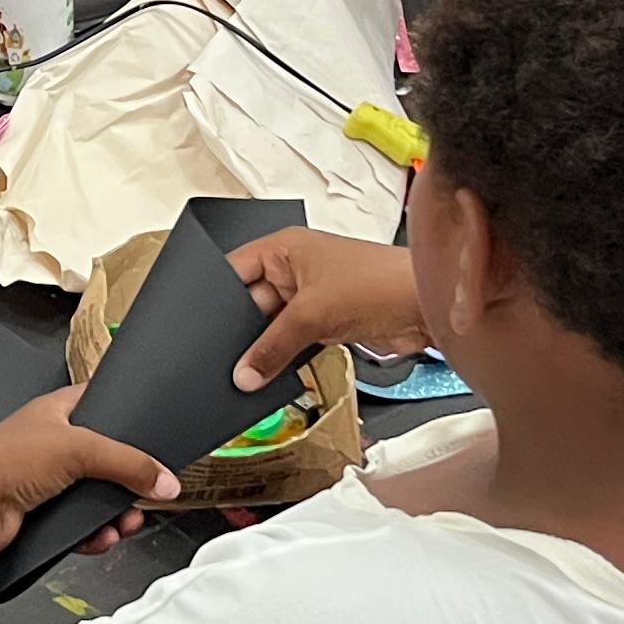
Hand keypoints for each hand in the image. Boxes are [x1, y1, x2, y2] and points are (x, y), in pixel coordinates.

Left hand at [0, 390, 175, 559]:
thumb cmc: (5, 458)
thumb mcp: (82, 448)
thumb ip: (130, 463)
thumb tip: (164, 479)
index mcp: (57, 412)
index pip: (100, 402)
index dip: (124, 413)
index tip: (149, 429)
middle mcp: (51, 443)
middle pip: (104, 459)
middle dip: (126, 481)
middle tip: (144, 493)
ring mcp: (45, 480)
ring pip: (93, 497)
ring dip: (112, 514)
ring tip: (125, 523)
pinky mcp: (41, 514)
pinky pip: (78, 525)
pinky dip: (92, 534)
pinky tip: (100, 537)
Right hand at [226, 227, 426, 390]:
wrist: (425, 307)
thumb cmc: (378, 283)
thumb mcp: (312, 314)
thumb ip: (272, 347)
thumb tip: (244, 374)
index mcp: (286, 248)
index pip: (235, 270)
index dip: (217, 298)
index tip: (198, 327)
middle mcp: (296, 270)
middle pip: (251, 303)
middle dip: (241, 332)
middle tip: (221, 360)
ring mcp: (311, 298)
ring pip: (273, 327)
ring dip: (265, 348)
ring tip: (244, 372)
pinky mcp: (327, 322)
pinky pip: (293, 342)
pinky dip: (284, 358)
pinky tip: (270, 375)